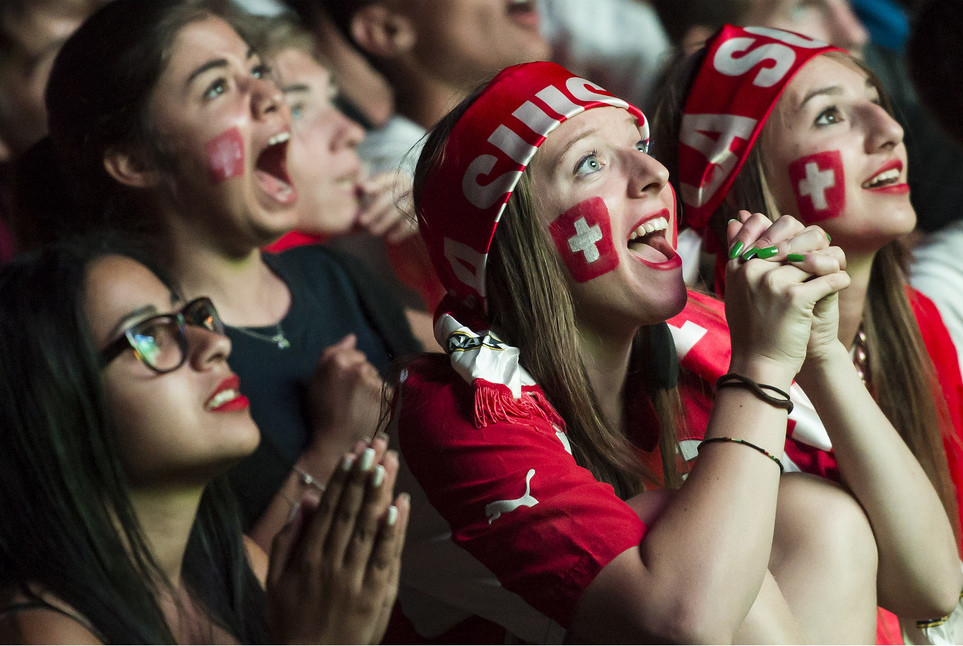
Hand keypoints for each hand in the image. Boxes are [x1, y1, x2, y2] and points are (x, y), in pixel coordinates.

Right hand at [267, 438, 409, 643]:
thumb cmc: (292, 621)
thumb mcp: (275, 581)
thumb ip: (287, 538)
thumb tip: (306, 500)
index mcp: (307, 556)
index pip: (329, 508)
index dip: (342, 478)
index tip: (352, 452)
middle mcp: (331, 562)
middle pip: (351, 510)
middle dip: (364, 474)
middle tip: (376, 445)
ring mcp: (355, 577)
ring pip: (370, 526)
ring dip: (380, 491)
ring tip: (389, 462)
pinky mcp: (376, 593)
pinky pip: (386, 555)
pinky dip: (394, 529)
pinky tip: (399, 504)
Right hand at [307, 334, 386, 455]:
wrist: (336, 443)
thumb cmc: (322, 412)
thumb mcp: (316, 380)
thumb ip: (331, 353)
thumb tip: (352, 337)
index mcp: (337, 361)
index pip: (355, 354)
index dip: (348, 369)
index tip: (342, 386)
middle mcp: (359, 368)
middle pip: (367, 366)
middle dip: (361, 378)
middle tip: (349, 399)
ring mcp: (375, 383)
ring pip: (377, 379)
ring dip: (371, 390)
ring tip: (359, 407)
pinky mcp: (388, 397)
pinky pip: (386, 393)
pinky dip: (381, 401)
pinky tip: (369, 413)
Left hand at [356, 171, 416, 244]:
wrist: (420, 210)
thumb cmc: (396, 198)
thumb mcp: (385, 189)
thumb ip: (371, 188)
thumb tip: (358, 188)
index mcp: (401, 178)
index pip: (388, 178)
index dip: (376, 183)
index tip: (364, 188)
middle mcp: (412, 186)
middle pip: (392, 196)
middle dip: (376, 209)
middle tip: (363, 221)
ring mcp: (419, 200)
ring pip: (400, 210)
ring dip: (385, 222)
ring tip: (373, 231)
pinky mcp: (424, 215)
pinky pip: (411, 224)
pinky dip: (400, 232)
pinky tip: (390, 238)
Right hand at [724, 212, 849, 377]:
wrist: (759, 365)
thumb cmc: (753, 328)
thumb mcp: (739, 287)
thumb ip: (741, 253)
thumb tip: (740, 217)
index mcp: (737, 266)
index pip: (759, 224)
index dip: (783, 228)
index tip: (796, 244)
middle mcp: (751, 269)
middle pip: (791, 234)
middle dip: (811, 242)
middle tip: (820, 257)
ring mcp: (772, 282)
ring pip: (813, 255)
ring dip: (828, 263)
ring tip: (830, 273)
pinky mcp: (795, 297)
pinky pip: (829, 276)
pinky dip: (839, 281)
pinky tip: (838, 287)